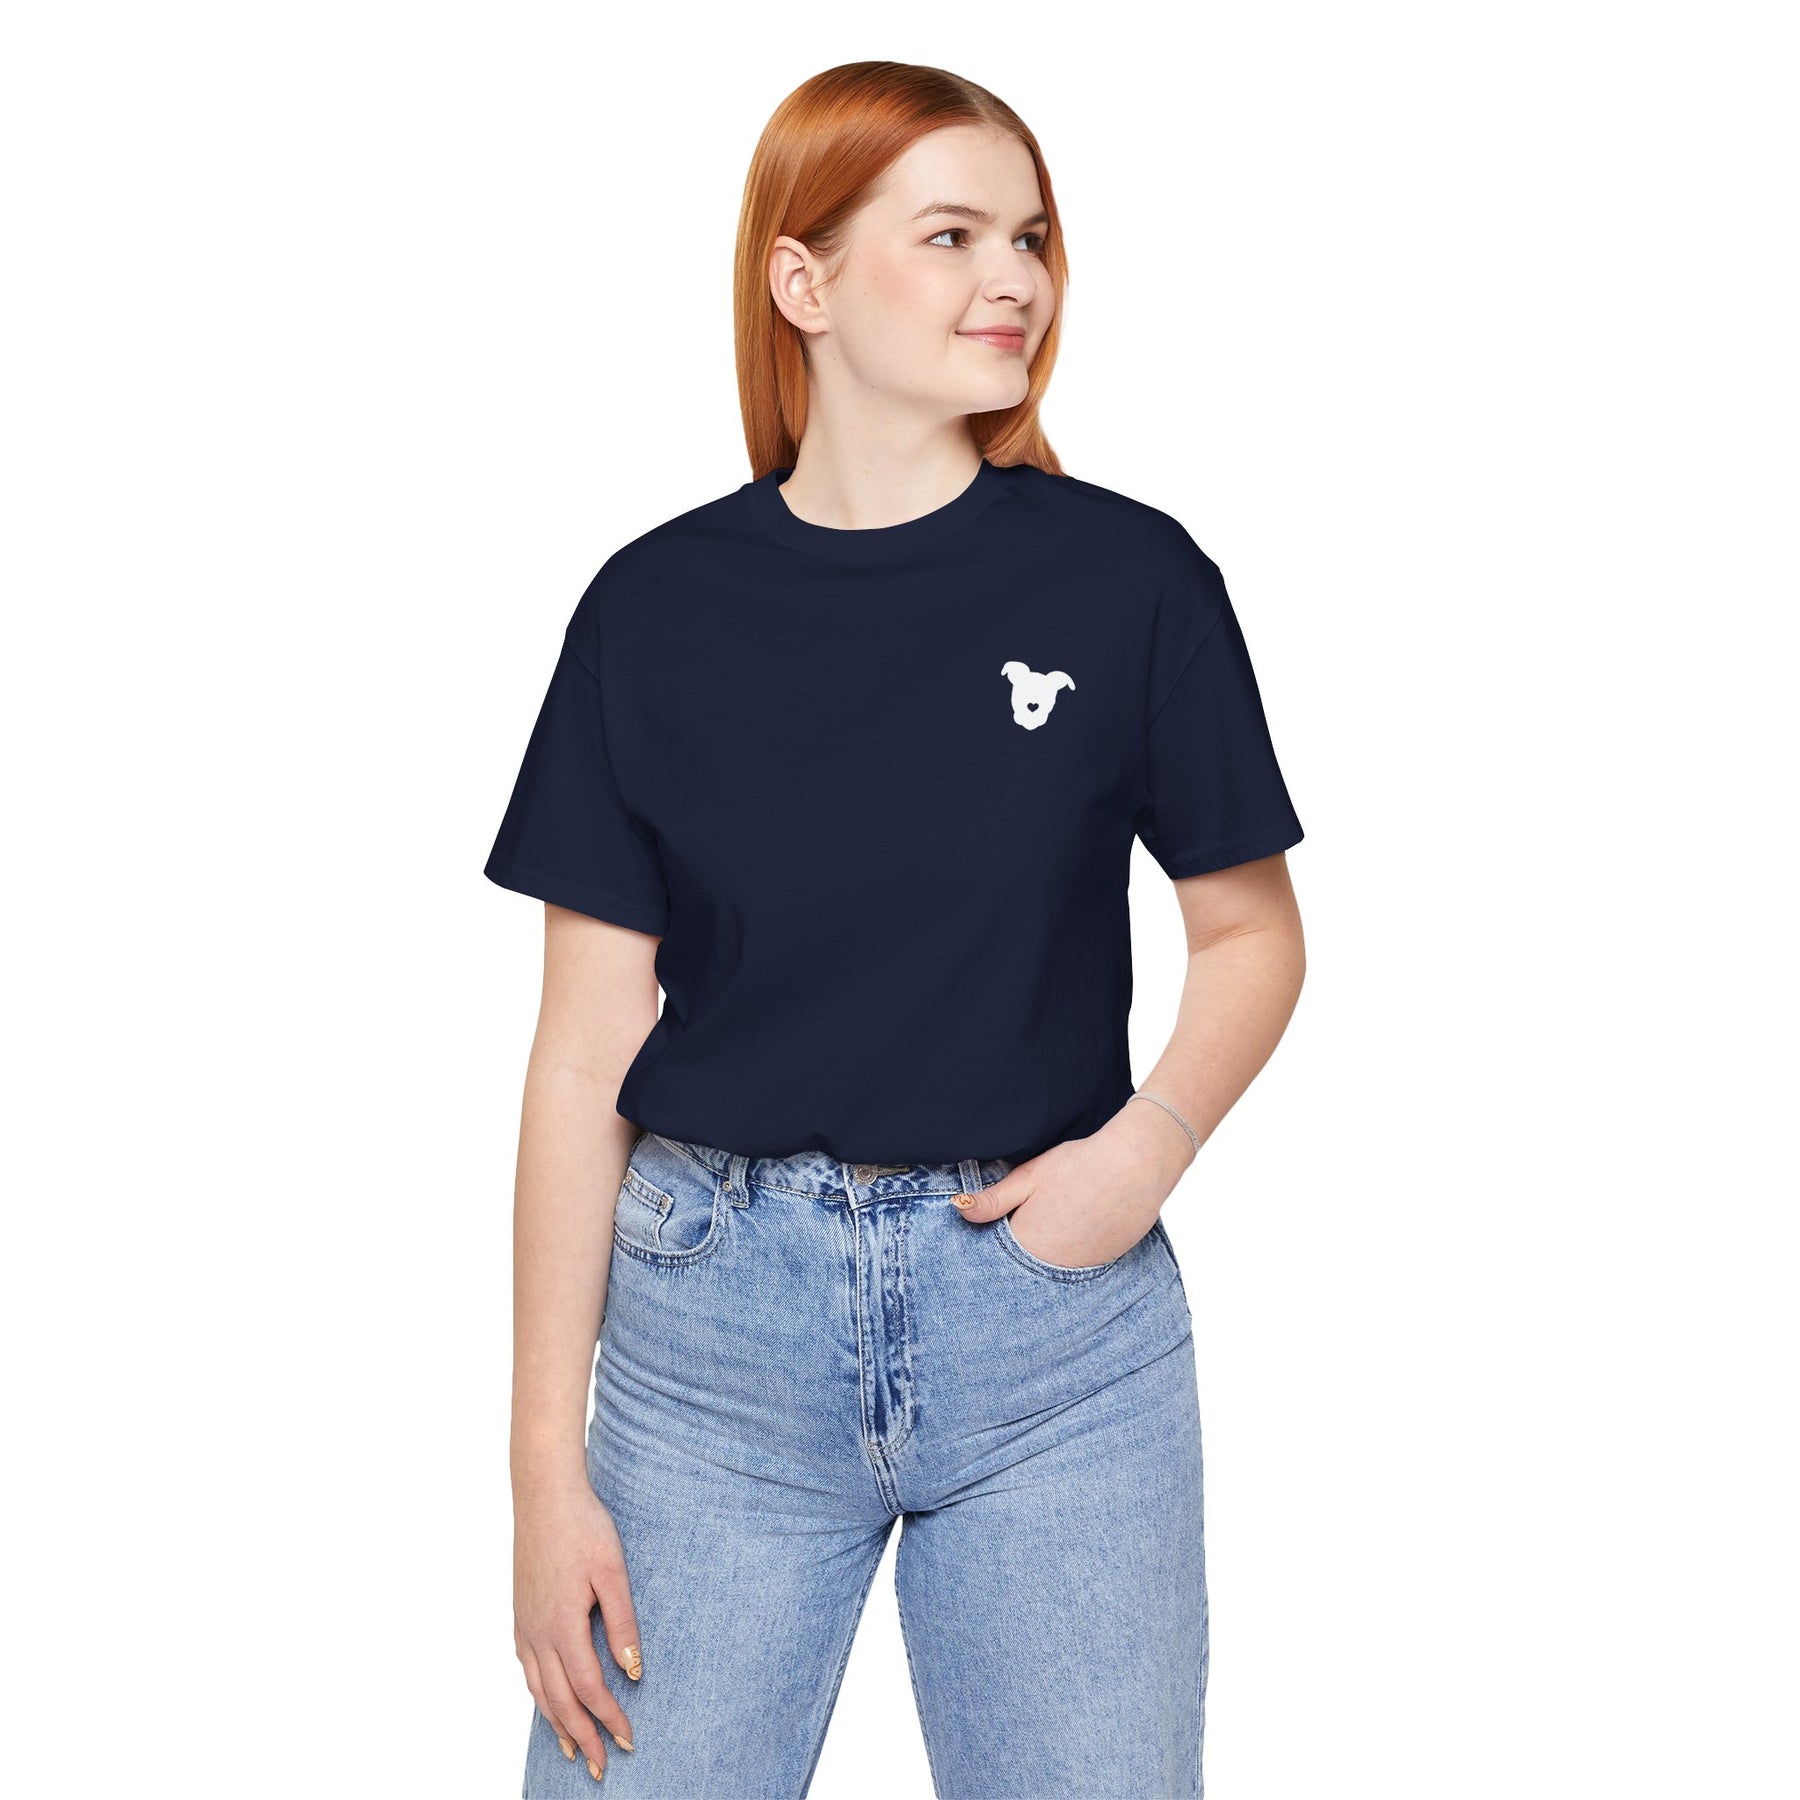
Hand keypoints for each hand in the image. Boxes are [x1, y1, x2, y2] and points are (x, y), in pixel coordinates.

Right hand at [513, 1474, 639, 1781]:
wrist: (544, 1495)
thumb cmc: (584, 1527)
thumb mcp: (613, 1571)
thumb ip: (622, 1622)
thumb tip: (633, 1671)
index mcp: (563, 1626)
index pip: (590, 1689)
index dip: (609, 1719)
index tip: (628, 1742)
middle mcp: (538, 1634)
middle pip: (561, 1702)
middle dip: (582, 1738)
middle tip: (600, 1768)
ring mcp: (525, 1626)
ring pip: (539, 1691)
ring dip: (557, 1725)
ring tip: (572, 1751)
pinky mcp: (521, 1616)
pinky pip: (529, 1670)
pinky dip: (540, 1696)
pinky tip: (549, 1702)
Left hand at [951, 1101, 1193, 1266]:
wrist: (1135, 1166)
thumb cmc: (1078, 1166)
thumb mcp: (1028, 1177)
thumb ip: (992, 1200)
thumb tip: (958, 1210)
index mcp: (1027, 1244)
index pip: (996, 1260)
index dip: (993, 1247)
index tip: (992, 1235)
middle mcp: (1051, 1267)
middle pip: (1023, 1270)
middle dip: (1015, 1259)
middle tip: (1027, 1226)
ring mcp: (1080, 1270)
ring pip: (1050, 1272)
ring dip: (1044, 1260)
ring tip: (1053, 1228)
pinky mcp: (1103, 1266)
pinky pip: (1077, 1270)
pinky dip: (1070, 1258)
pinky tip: (1074, 1233)